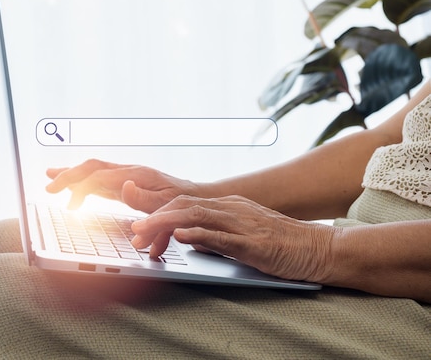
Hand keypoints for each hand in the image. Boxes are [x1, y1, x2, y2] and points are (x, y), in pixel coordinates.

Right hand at [46, 159, 197, 212]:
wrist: (197, 197)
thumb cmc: (183, 204)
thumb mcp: (167, 205)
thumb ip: (144, 198)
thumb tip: (122, 188)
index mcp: (135, 175)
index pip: (99, 177)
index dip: (80, 188)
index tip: (69, 206)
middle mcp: (128, 171)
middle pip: (92, 167)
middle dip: (68, 175)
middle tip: (49, 188)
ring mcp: (126, 175)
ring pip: (93, 169)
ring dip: (72, 173)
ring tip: (50, 177)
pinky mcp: (126, 182)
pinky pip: (99, 177)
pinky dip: (82, 180)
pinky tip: (73, 186)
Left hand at [131, 195, 336, 282]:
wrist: (319, 248)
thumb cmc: (282, 244)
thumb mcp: (242, 235)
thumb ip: (215, 235)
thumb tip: (188, 239)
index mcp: (228, 206)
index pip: (185, 205)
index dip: (159, 214)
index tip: (140, 228)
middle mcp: (232, 209)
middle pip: (184, 206)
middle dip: (154, 218)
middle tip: (134, 233)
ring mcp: (242, 224)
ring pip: (196, 216)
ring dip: (166, 224)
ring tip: (145, 234)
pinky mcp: (254, 242)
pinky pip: (222, 236)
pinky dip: (198, 235)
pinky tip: (181, 237)